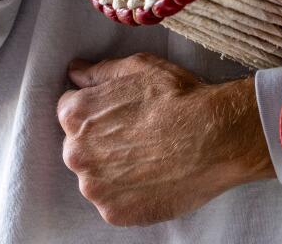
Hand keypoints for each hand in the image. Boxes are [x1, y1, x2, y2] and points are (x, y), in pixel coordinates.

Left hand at [56, 52, 273, 226]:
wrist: (212, 137)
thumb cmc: (175, 97)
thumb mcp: (136, 67)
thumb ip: (98, 72)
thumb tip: (75, 71)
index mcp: (76, 115)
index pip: (68, 109)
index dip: (94, 106)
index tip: (116, 109)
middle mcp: (76, 154)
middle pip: (78, 145)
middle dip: (98, 139)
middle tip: (134, 132)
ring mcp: (95, 188)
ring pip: (95, 175)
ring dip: (111, 167)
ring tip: (145, 155)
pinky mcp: (115, 214)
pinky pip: (113, 200)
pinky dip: (127, 191)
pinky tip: (150, 176)